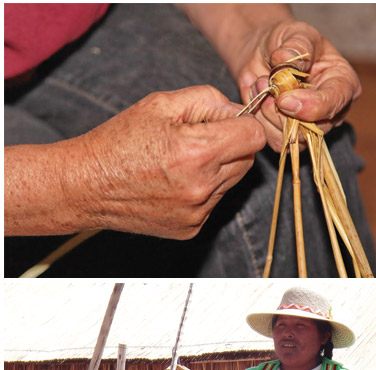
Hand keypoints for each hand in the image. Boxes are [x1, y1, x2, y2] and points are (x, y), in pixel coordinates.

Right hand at [60, 86, 264, 238]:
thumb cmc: (120, 140)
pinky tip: (173, 182)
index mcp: (198, 152)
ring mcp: (198, 211)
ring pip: (232, 181)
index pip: (254, 136)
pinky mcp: (192, 227)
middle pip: (247, 160)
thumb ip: (208, 100)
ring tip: (180, 161)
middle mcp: (202, 186)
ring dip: (217, 168)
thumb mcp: (160, 104)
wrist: (85, 185)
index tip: (226, 122)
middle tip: (196, 139)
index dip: (243, 123)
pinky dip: (203, 189)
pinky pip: (214, 202)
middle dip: (231, 145)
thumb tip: (238, 110)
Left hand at [236, 20, 360, 150]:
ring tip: (259, 83)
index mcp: (344, 84)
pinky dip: (260, 120)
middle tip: (264, 83)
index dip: (312, 105)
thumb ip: (296, 46)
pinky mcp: (289, 133)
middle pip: (315, 128)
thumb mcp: (297, 34)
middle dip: (284, 112)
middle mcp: (332, 109)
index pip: (335, 102)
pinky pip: (275, 140)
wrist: (265, 51)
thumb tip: (285, 61)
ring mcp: (311, 125)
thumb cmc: (289, 40)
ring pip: (294, 138)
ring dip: (268, 114)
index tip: (285, 100)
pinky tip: (258, 97)